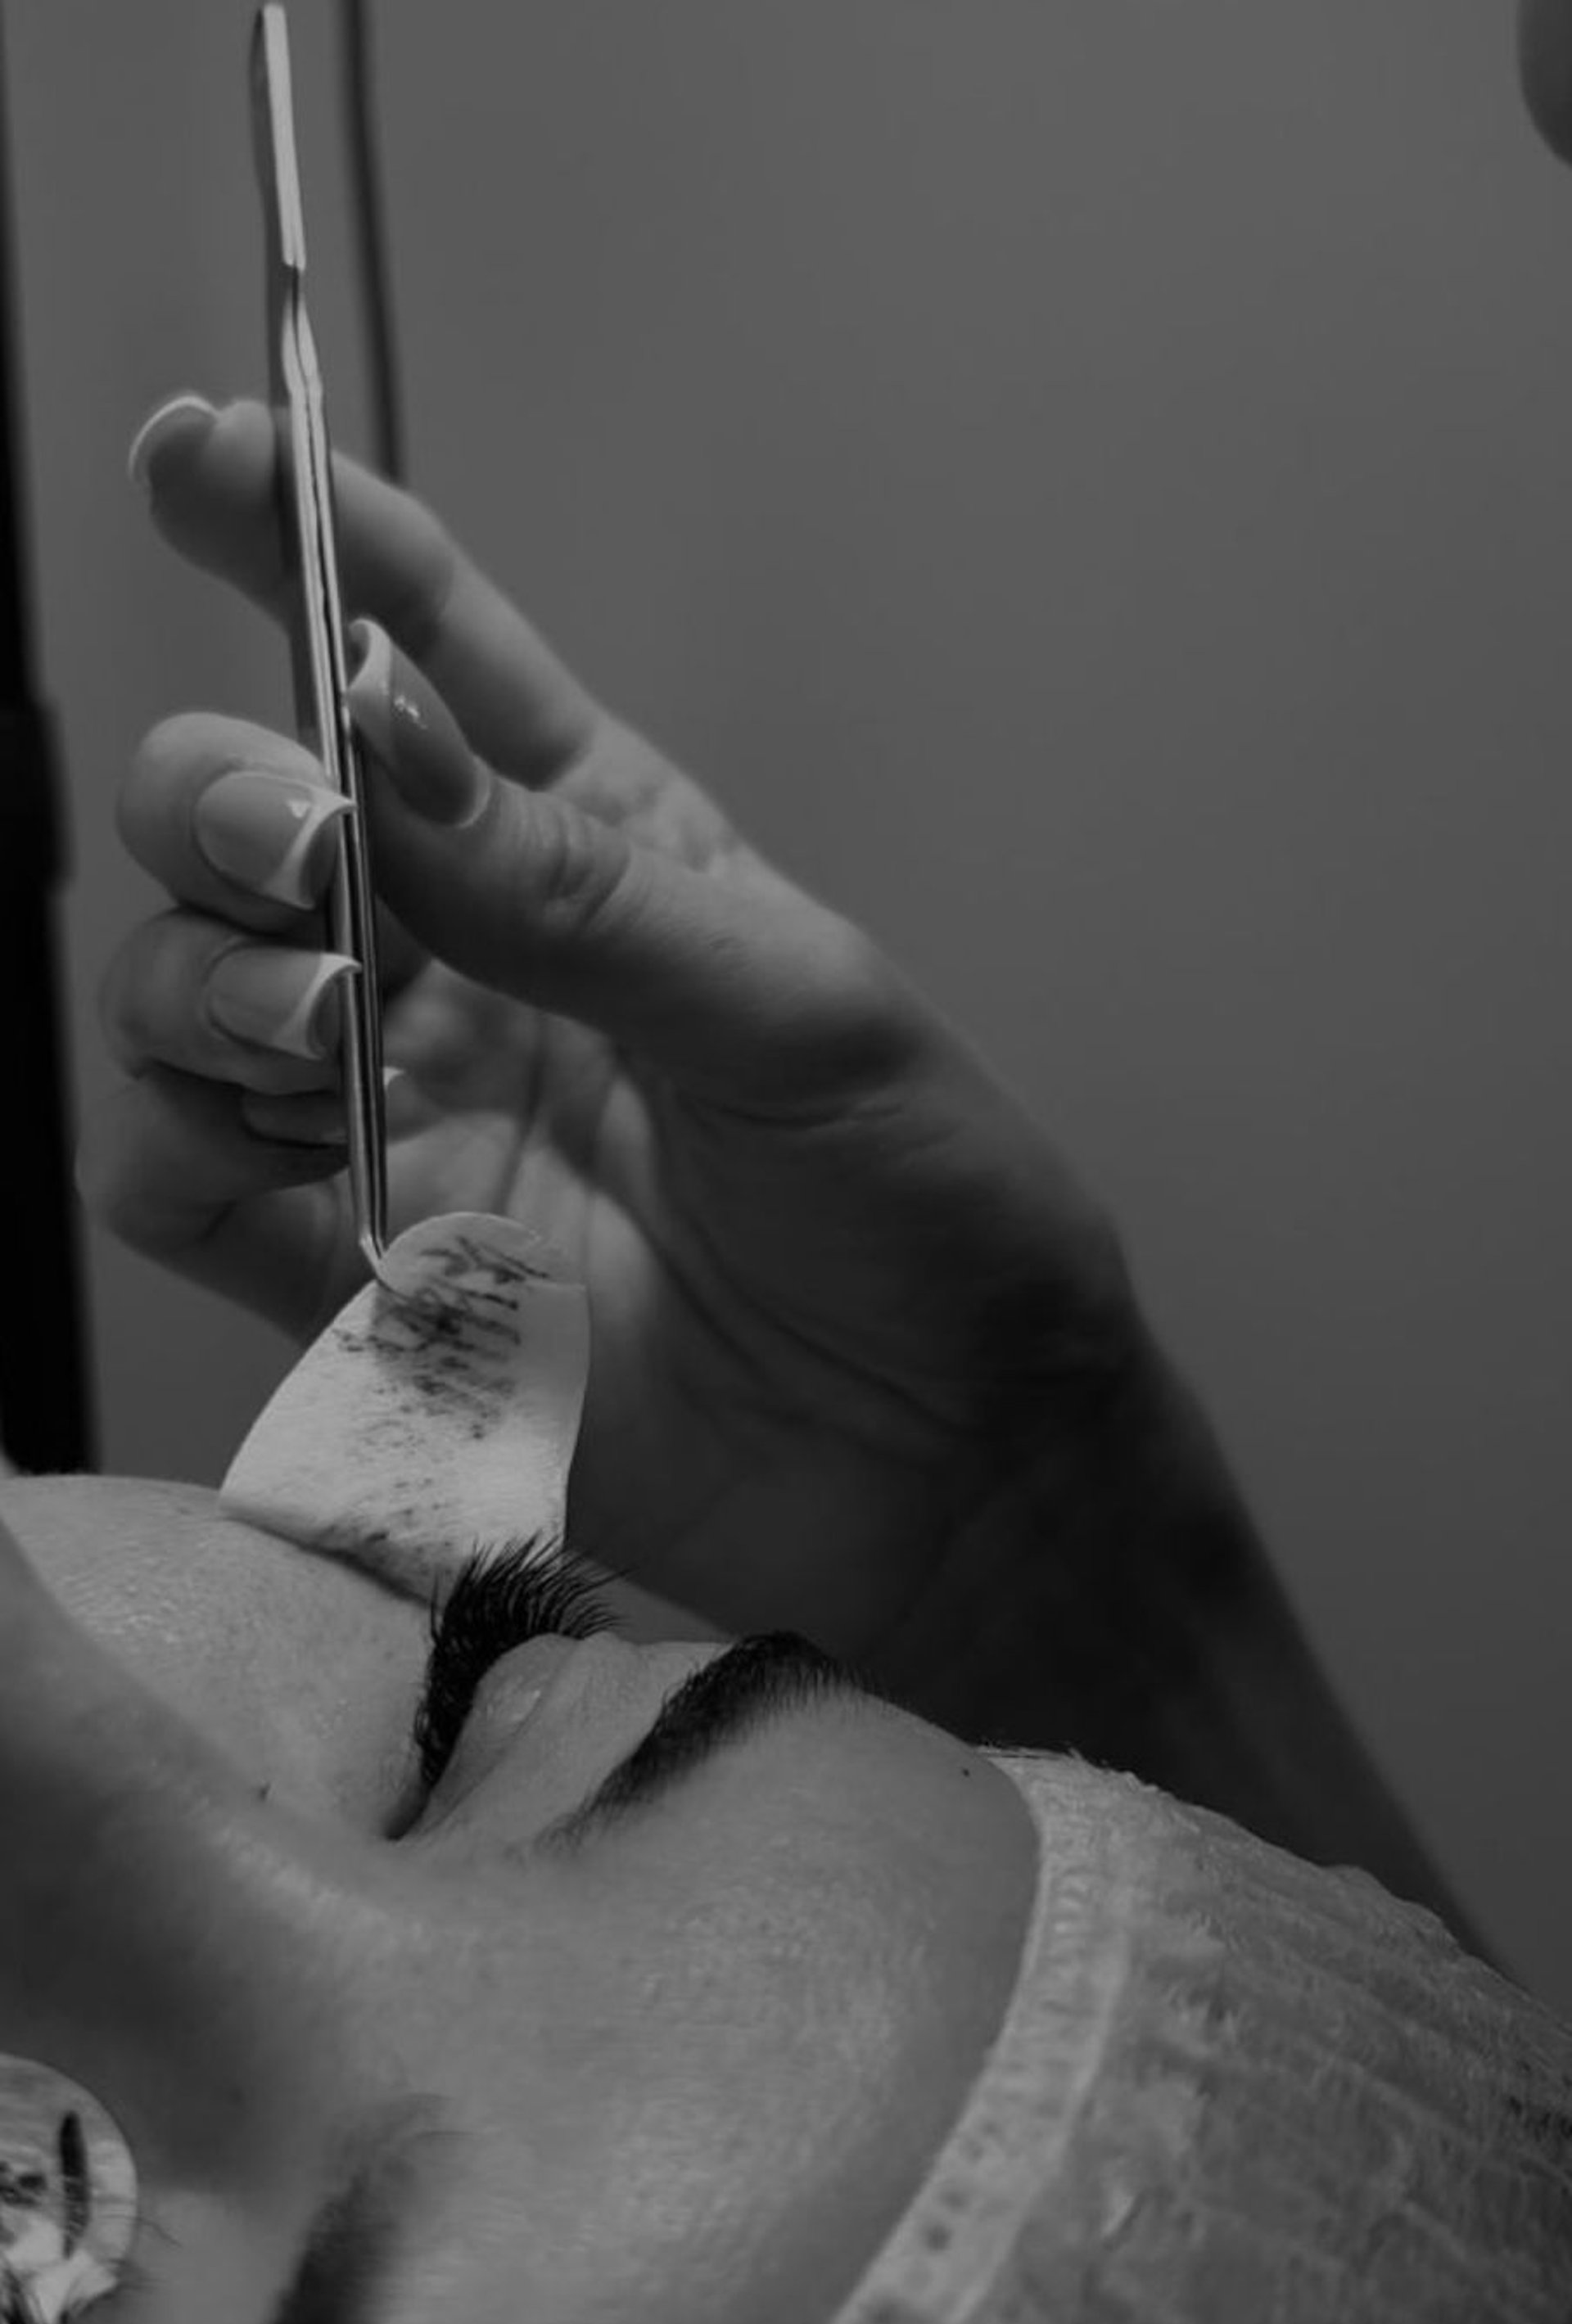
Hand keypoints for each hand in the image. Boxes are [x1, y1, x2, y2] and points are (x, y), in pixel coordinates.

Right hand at [84, 395, 1152, 1692]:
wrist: (954, 1475)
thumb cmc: (933, 1222)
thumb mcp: (796, 1013)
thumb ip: (576, 891)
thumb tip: (376, 742)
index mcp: (596, 855)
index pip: (421, 658)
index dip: (305, 543)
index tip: (209, 456)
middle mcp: (472, 972)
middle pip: (243, 818)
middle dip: (223, 797)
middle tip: (310, 850)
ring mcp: (402, 1123)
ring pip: (180, 992)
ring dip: (198, 981)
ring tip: (319, 1030)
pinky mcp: (356, 1282)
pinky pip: (174, 1184)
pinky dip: (175, 1144)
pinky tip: (275, 1143)